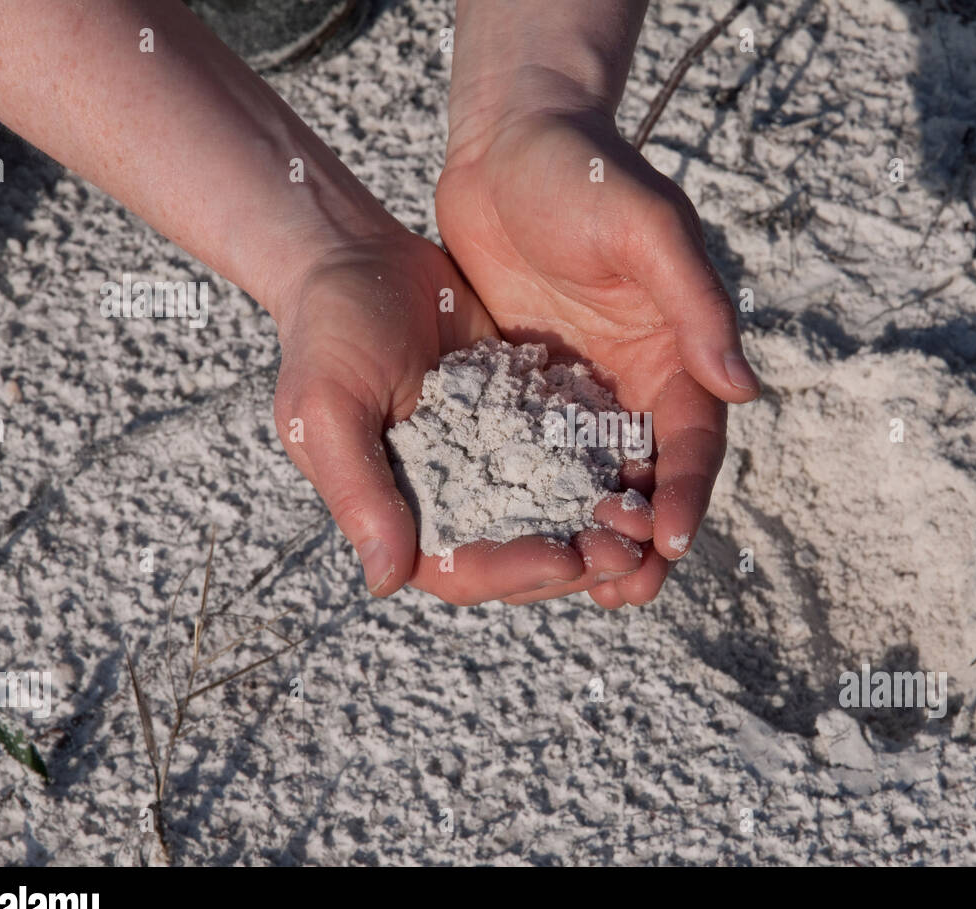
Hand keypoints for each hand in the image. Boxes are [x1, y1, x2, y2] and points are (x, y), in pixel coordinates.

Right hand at [272, 227, 650, 604]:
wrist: (358, 259)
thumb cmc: (329, 335)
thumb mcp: (329, 410)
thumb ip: (359, 493)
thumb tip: (388, 582)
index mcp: (403, 514)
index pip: (463, 570)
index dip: (515, 572)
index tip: (565, 558)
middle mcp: (454, 501)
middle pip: (522, 555)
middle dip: (575, 560)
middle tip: (628, 551)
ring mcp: (494, 463)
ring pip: (557, 514)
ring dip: (598, 524)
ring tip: (644, 519)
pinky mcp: (527, 422)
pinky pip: (573, 457)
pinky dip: (606, 469)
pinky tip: (646, 466)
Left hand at [436, 108, 760, 607]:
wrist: (508, 145)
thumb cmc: (585, 174)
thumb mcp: (647, 230)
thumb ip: (696, 306)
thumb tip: (743, 388)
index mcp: (676, 355)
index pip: (692, 442)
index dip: (688, 495)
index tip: (673, 544)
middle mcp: (634, 385)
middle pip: (648, 480)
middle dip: (641, 539)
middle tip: (620, 591)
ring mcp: (579, 393)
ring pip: (591, 482)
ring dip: (589, 535)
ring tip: (573, 586)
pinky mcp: (525, 391)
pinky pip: (531, 457)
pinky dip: (531, 501)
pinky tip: (510, 538)